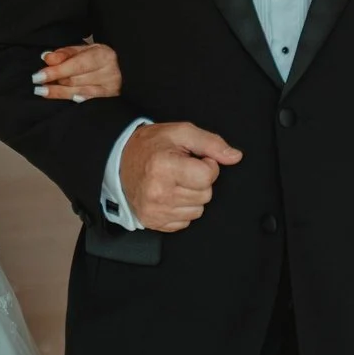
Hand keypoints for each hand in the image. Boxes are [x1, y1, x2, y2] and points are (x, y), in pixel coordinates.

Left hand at [34, 40, 120, 102]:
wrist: (123, 69)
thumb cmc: (98, 58)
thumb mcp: (84, 50)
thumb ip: (65, 53)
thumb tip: (47, 58)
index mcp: (103, 55)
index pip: (76, 65)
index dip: (56, 71)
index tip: (38, 76)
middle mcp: (110, 73)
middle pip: (76, 80)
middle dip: (56, 82)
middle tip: (38, 84)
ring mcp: (111, 89)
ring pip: (79, 92)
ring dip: (59, 92)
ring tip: (43, 91)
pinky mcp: (109, 101)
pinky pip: (87, 102)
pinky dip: (73, 100)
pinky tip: (61, 99)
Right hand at [119, 122, 242, 233]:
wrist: (118, 161)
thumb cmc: (151, 145)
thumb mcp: (180, 132)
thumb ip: (211, 143)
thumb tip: (235, 157)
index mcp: (164, 166)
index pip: (208, 176)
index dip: (207, 165)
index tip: (194, 159)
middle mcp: (159, 192)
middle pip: (205, 195)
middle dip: (199, 182)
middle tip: (182, 170)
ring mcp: (155, 210)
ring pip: (197, 210)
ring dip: (191, 197)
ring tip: (174, 182)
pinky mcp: (153, 222)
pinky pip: (185, 222)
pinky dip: (181, 209)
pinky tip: (169, 195)